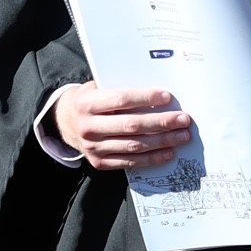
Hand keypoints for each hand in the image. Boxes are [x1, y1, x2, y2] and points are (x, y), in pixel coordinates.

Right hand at [54, 84, 192, 169]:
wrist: (66, 121)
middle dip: (162, 122)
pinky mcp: (99, 162)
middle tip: (183, 119)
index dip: (146, 98)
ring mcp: (93, 147)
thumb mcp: (99, 88)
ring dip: (162, 141)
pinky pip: (130, 162)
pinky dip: (152, 158)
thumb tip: (160, 95)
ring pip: (134, 145)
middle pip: (132, 125)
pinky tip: (168, 152)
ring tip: (182, 136)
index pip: (122, 100)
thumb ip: (121, 90)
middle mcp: (88, 127)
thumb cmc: (92, 101)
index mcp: (87, 104)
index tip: (167, 97)